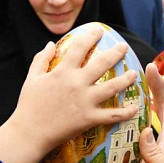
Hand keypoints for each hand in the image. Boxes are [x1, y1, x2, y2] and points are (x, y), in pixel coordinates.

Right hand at [0, 29, 137, 162]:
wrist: (29, 132)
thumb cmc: (28, 105)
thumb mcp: (32, 78)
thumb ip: (41, 59)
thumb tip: (50, 43)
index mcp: (63, 72)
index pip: (80, 47)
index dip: (91, 36)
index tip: (99, 30)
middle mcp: (77, 83)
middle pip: (102, 63)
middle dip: (116, 52)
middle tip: (125, 47)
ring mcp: (85, 101)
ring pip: (112, 87)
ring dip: (126, 79)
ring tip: (134, 73)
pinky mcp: (89, 118)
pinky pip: (112, 115)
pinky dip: (126, 112)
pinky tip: (135, 107)